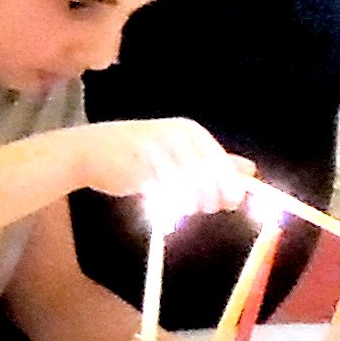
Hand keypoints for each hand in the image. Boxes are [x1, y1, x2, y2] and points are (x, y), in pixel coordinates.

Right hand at [59, 119, 254, 220]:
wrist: (88, 150)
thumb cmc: (138, 153)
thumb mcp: (181, 152)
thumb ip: (215, 160)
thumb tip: (251, 170)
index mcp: (191, 132)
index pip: (223, 165)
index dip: (230, 188)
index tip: (229, 204)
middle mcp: (176, 137)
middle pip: (209, 180)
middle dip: (211, 200)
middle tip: (203, 208)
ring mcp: (157, 151)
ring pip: (188, 191)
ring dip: (188, 205)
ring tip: (179, 206)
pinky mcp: (137, 167)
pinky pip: (164, 196)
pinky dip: (167, 206)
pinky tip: (161, 205)